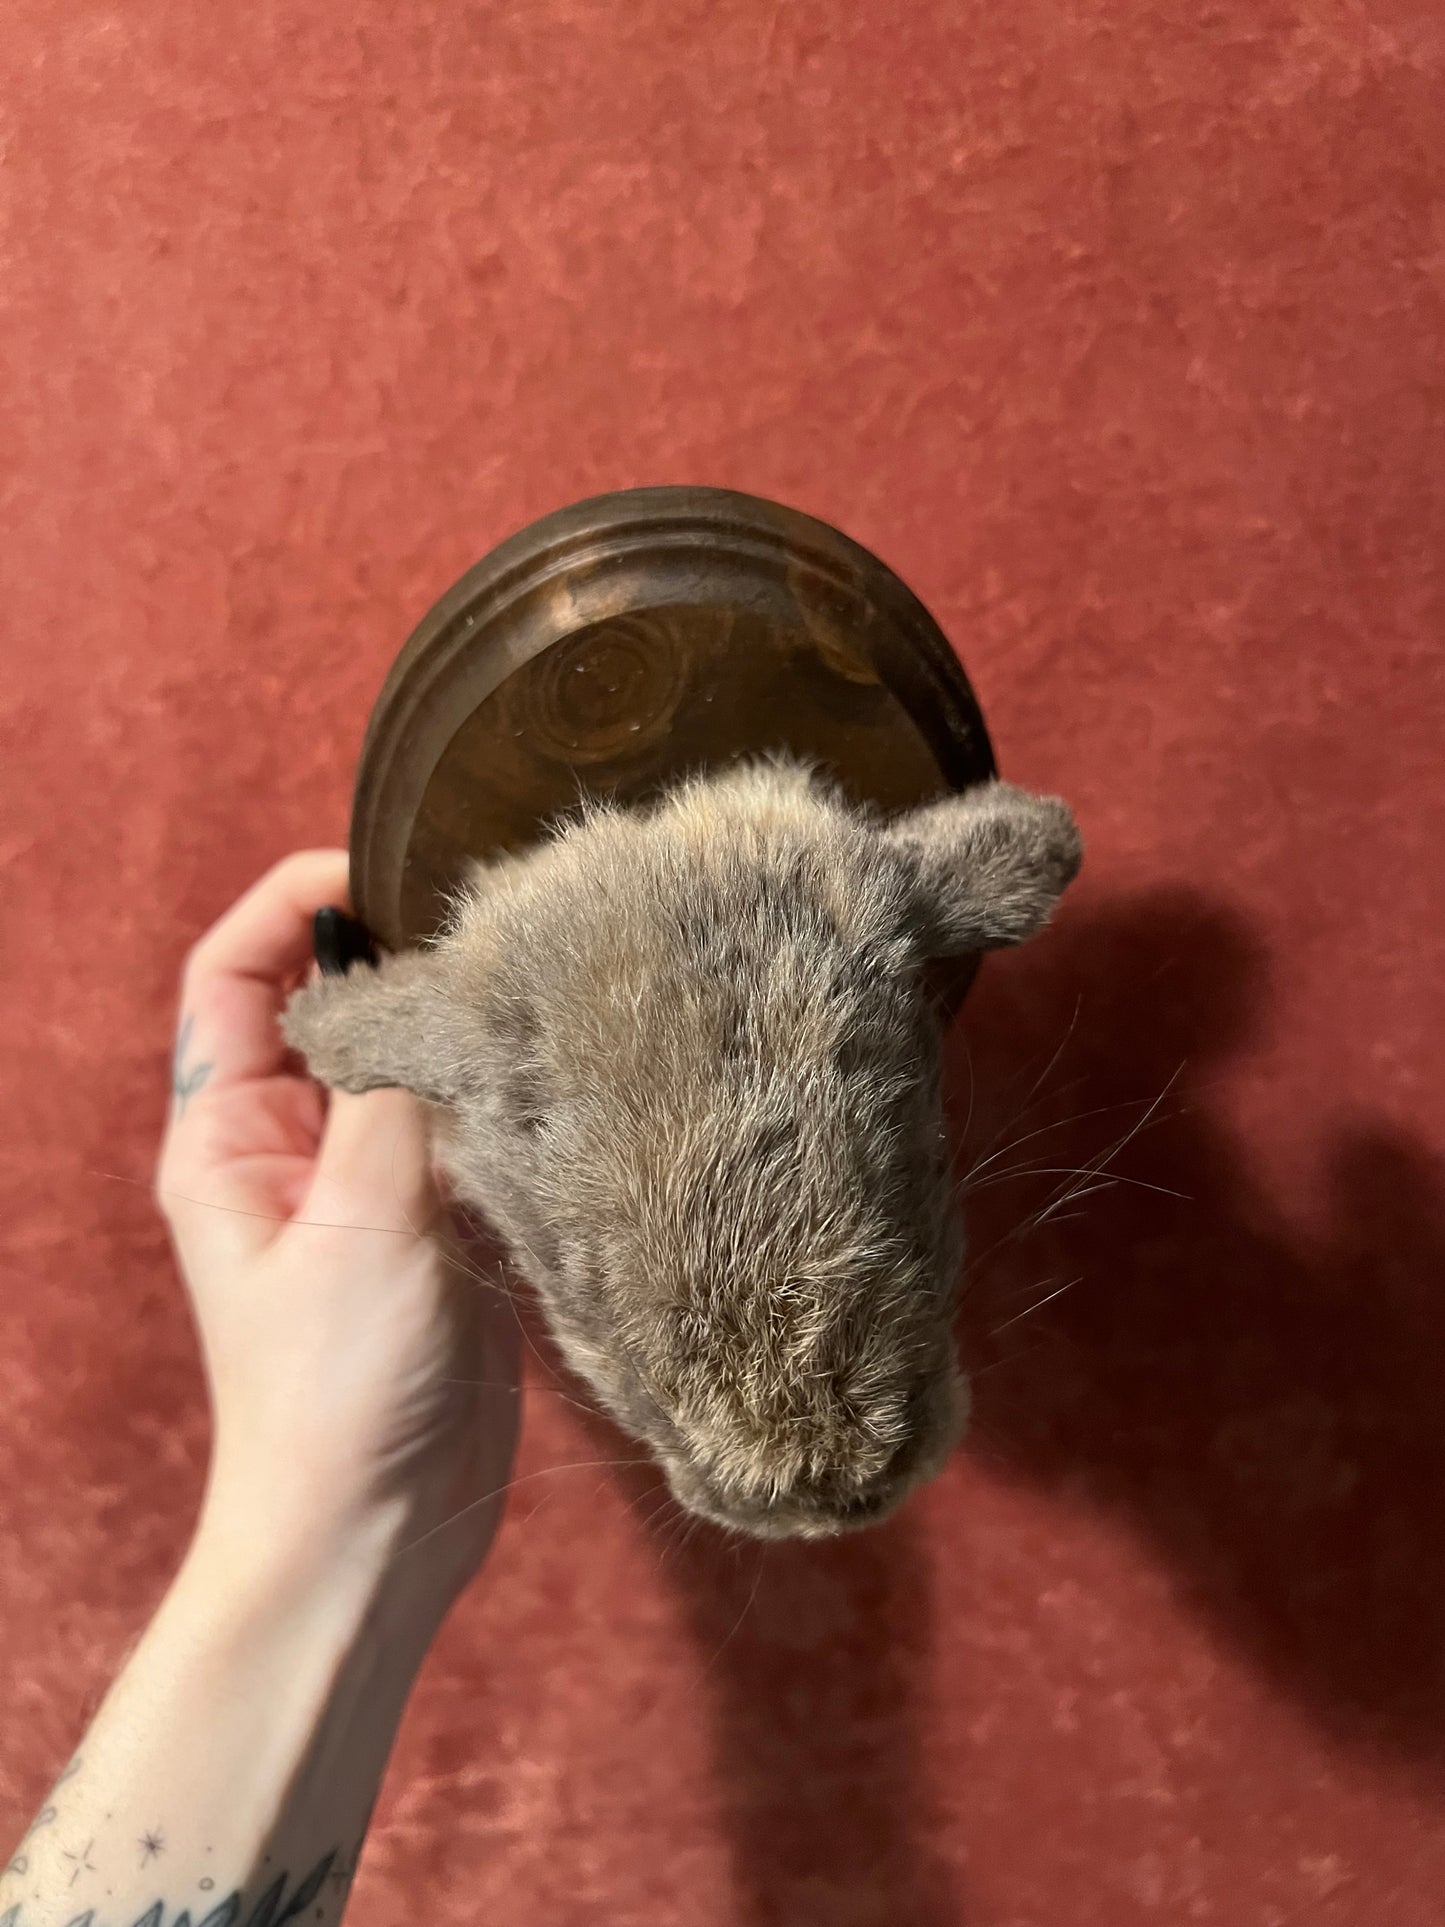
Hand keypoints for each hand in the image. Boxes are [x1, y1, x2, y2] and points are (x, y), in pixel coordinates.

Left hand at [156, 851, 519, 1613]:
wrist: (377, 1533)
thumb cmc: (335, 1394)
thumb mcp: (363, 1223)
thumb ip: (397, 1092)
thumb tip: (440, 977)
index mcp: (230, 1134)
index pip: (234, 970)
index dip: (293, 900)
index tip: (382, 865)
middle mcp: (294, 1143)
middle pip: (330, 997)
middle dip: (399, 944)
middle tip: (491, 912)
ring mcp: (369, 1182)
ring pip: (409, 1057)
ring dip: (462, 1018)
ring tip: (539, 978)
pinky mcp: (439, 1223)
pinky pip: (467, 1121)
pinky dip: (507, 1087)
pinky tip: (565, 1066)